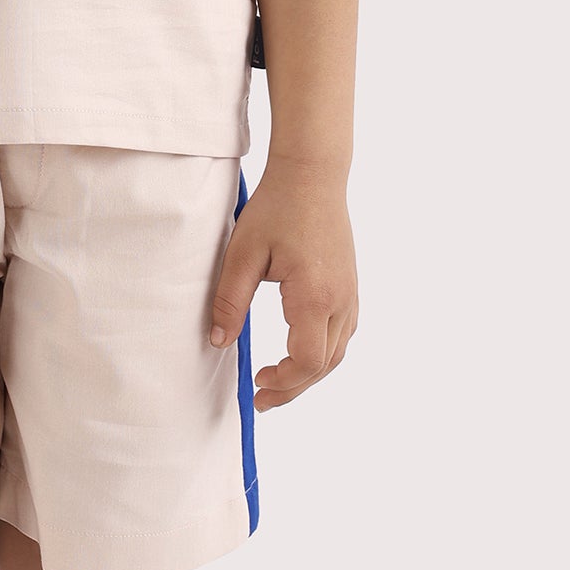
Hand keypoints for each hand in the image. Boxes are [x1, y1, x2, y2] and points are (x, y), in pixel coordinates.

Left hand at [208, 158, 357, 409]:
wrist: (313, 173)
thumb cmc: (277, 208)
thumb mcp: (243, 252)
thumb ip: (230, 300)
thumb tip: (219, 342)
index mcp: (314, 296)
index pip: (308, 361)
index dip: (284, 383)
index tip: (256, 382)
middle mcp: (341, 300)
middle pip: (325, 365)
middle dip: (294, 387)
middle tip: (262, 396)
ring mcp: (350, 293)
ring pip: (338, 352)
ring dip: (310, 373)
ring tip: (278, 380)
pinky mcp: (350, 285)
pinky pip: (343, 333)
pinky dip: (323, 352)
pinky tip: (301, 349)